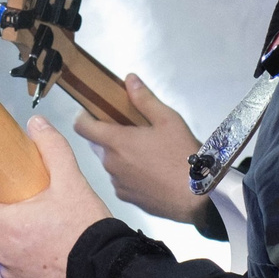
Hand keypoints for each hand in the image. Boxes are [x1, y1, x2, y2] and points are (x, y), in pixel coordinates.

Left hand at [0, 117, 111, 277]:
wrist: (108, 274)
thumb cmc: (86, 232)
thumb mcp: (72, 182)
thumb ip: (52, 149)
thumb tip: (37, 125)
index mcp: (5, 227)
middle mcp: (3, 255)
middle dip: (2, 219)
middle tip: (30, 210)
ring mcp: (13, 277)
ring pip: (1, 254)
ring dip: (14, 243)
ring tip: (44, 233)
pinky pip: (14, 274)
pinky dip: (24, 264)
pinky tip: (48, 254)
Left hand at [72, 74, 212, 225]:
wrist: (197, 195)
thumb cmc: (182, 154)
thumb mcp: (168, 120)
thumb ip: (145, 99)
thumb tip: (130, 79)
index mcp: (116, 141)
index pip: (82, 127)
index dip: (84, 117)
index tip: (94, 113)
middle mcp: (110, 163)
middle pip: (99, 145)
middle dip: (111, 136)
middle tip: (135, 132)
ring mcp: (117, 183)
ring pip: (111, 164)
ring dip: (122, 156)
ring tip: (148, 155)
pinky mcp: (127, 198)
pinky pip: (121, 181)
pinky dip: (130, 175)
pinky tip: (152, 174)